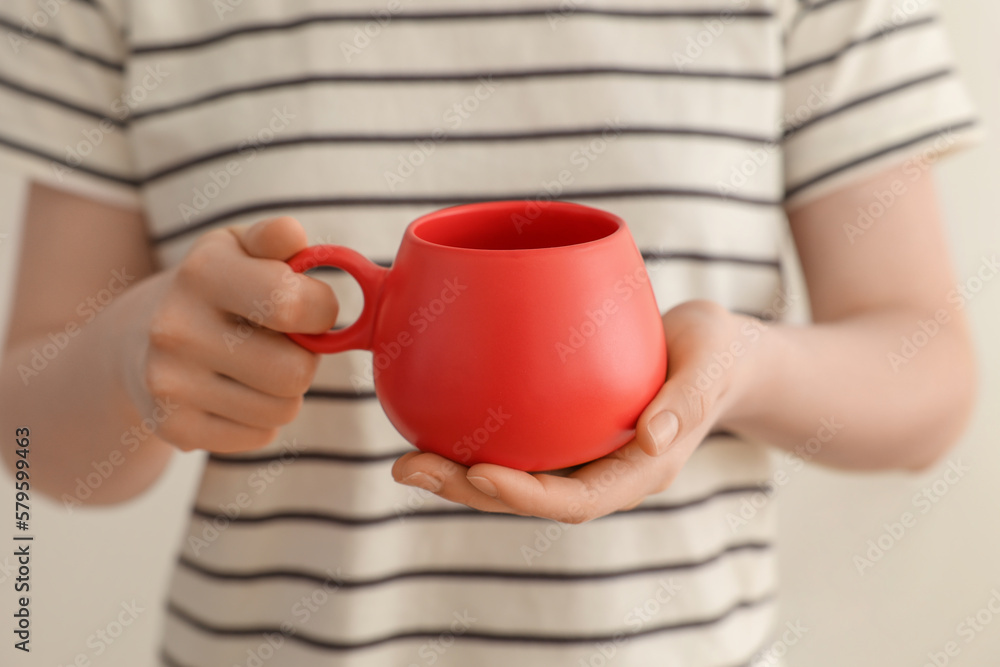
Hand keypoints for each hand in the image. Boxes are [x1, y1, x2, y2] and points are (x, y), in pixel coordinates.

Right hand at [120, 217, 337, 452]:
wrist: (136, 342)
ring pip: (284, 408)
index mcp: (201, 272)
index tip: (310, 307)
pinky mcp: (175, 428)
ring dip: (284, 391)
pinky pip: (262, 435)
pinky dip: (261, 418)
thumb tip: (292, 233)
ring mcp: (170, 383)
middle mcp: (176, 328)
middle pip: (296, 370)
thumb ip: (275, 238)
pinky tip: (233, 393)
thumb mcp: (239, 249)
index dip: (322, 310)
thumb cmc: (214, 289)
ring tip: (254, 367)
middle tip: (280, 343)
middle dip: (304, 358)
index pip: (293, 306)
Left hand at [391, 300, 761, 521]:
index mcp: (640, 469)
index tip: (478, 472)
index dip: (525, 495)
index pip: (577, 500)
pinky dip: (475, 441)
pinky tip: (435, 423)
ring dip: (458, 474)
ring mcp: (584, 454)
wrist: (720, 355)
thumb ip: (687, 399)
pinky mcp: (569, 430)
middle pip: (530, 496)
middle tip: (409, 467)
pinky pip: (520, 445)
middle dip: (468, 490)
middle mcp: (605, 470)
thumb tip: (652, 436)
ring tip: (404, 458)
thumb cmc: (718, 356)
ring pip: (516, 476)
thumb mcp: (712, 364)